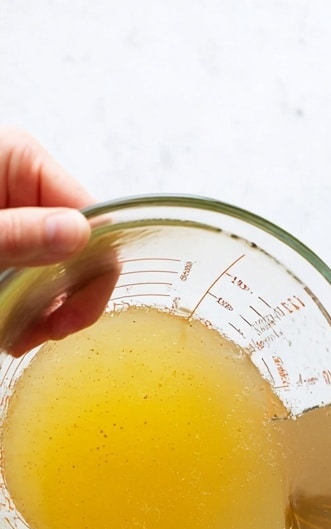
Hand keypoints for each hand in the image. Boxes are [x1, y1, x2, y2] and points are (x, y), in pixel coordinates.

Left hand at [0, 127, 107, 354]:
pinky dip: (18, 305)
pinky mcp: (1, 240)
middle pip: (75, 249)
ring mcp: (10, 213)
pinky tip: (2, 325)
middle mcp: (21, 183)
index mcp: (20, 159)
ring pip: (52, 269)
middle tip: (30, 336)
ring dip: (36, 310)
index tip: (64, 324)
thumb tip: (79, 234)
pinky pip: (26, 274)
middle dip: (58, 300)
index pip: (91, 220)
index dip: (90, 276)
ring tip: (9, 335)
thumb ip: (18, 234)